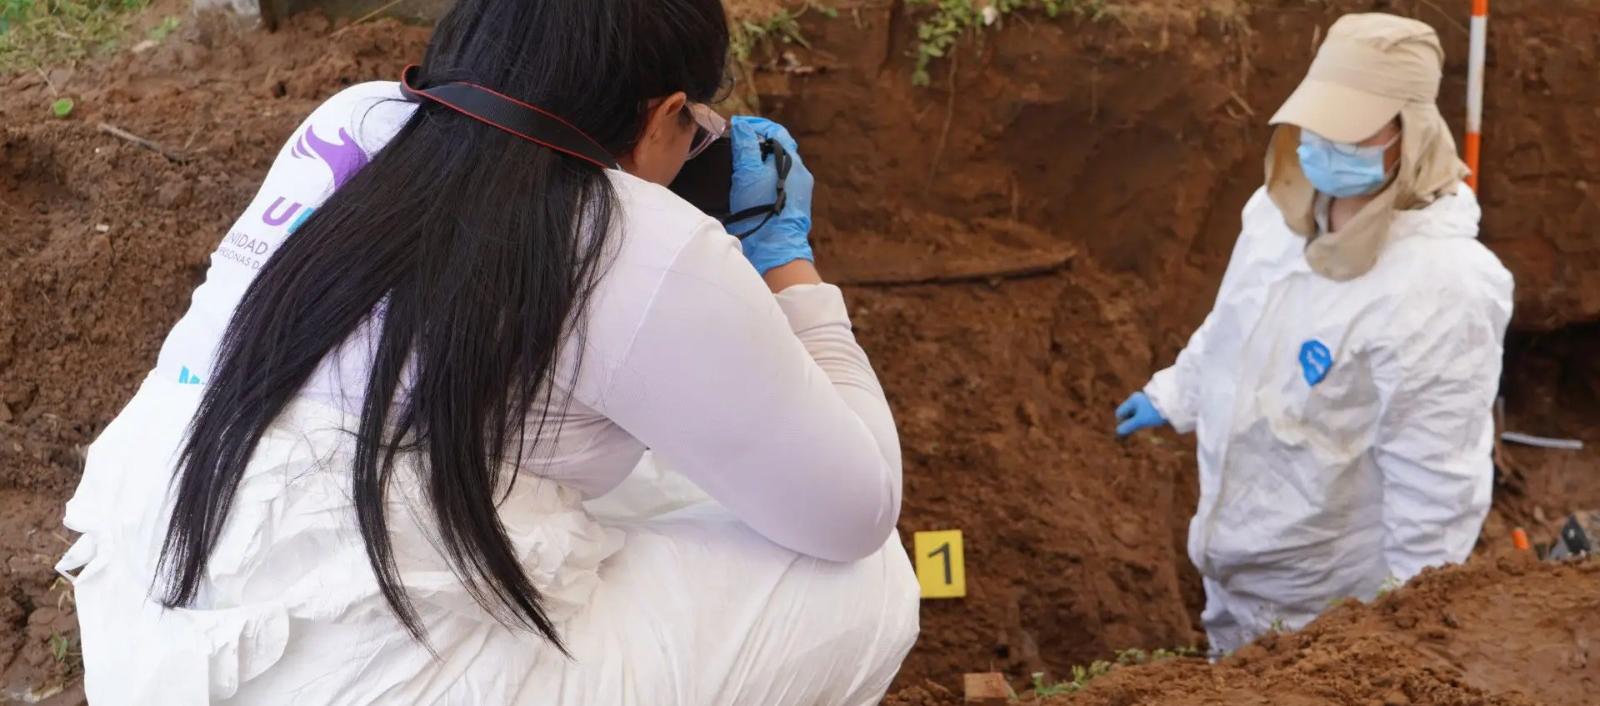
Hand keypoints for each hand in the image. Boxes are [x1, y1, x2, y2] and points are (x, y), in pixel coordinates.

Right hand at [728, 116, 814, 274]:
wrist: (775, 249)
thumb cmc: (761, 209)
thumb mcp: (748, 173)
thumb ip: (746, 146)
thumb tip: (742, 125)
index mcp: (793, 162)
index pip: (777, 132)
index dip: (757, 125)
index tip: (738, 127)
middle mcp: (800, 175)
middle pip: (779, 149)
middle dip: (758, 144)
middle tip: (736, 145)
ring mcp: (799, 192)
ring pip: (779, 168)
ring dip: (760, 163)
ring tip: (740, 166)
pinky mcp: (794, 207)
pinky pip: (779, 185)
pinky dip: (765, 179)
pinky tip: (751, 187)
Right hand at [1115, 392, 1166, 436]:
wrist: (1175, 404)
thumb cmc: (1155, 411)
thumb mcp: (1140, 420)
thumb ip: (1128, 426)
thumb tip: (1118, 432)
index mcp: (1132, 400)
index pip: (1120, 413)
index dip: (1121, 423)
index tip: (1126, 431)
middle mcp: (1137, 400)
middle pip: (1127, 413)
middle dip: (1128, 423)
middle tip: (1131, 434)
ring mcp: (1145, 402)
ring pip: (1135, 414)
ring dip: (1136, 422)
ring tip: (1141, 428)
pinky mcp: (1152, 406)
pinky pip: (1143, 414)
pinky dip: (1142, 420)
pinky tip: (1148, 424)